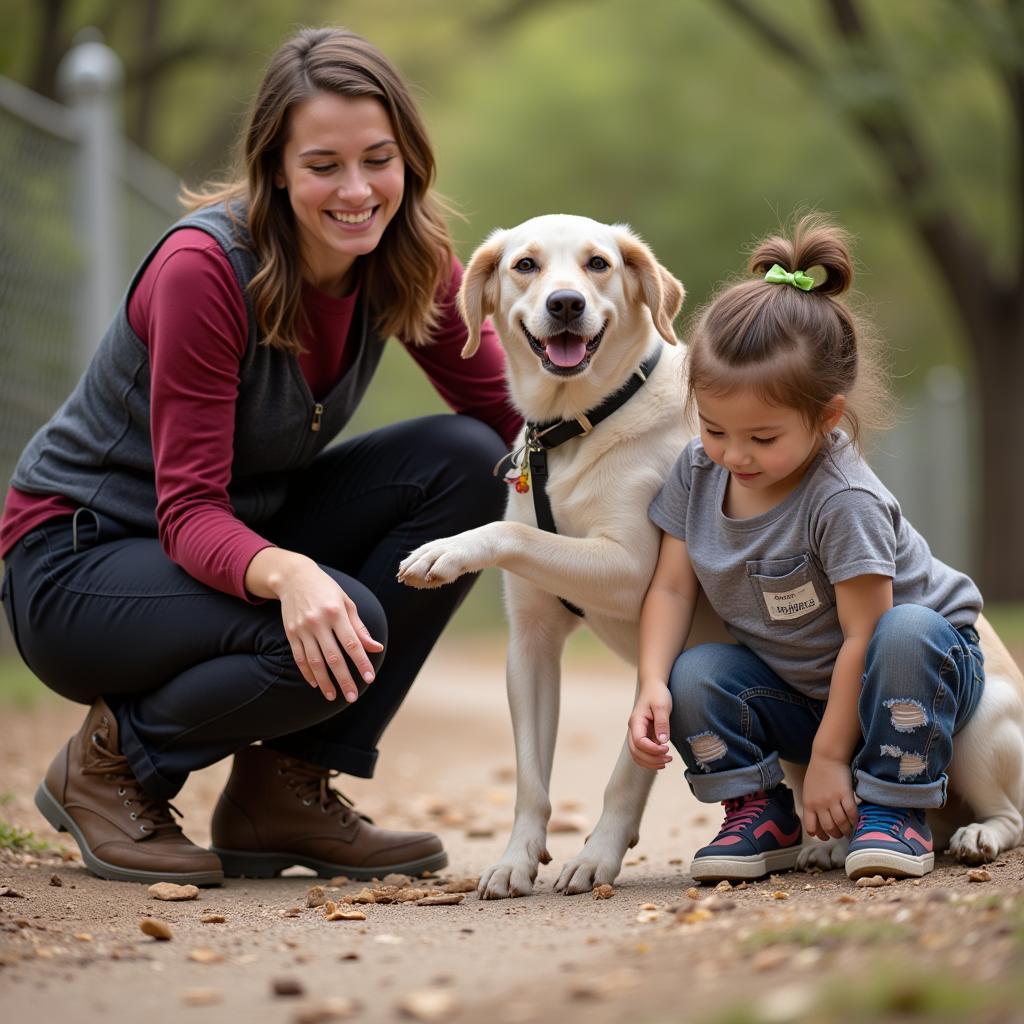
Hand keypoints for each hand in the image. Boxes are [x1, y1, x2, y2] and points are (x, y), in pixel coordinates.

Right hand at [252, 551, 383, 703]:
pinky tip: (316, 683)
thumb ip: (360, 628)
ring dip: (324, 682)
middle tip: (352, 697)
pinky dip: (307, 673)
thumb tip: (376, 648)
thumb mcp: (346, 603)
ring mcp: (303, 629)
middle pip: (333, 657)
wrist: (294, 577)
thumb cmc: (326, 589)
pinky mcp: (291, 633)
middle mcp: (318, 622)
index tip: (369, 678)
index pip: (352, 643)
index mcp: (336, 613)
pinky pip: (299, 658)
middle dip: (344, 679)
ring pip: (314, 662)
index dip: (361, 662)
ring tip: (332, 696)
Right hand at [627, 684, 672, 769]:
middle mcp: (633, 729)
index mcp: (636, 722)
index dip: (652, 750)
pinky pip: (641, 752)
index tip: (667, 749)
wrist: (653, 686)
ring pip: (636, 755)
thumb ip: (662, 724)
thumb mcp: (662, 706)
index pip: (639, 742)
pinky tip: (661, 759)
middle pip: (635, 752)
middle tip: (669, 759)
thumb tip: (662, 742)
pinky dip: (649, 759)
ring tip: (666, 761)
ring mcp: (636, 733)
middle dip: (652, 759)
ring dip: (650, 762)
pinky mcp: (642, 735)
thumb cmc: (657, 694)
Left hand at [802, 751, 858, 839]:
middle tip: (840, 834)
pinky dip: (854, 820)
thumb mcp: (808, 790)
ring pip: (841, 823)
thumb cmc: (817, 773)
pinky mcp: (845, 795)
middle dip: (835, 834)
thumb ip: (812, 805)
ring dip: (846, 830)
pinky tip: (856, 821)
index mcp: (808, 803)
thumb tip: (817, 820)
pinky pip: (851, 813)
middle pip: (829, 828)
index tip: (825, 837)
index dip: (819, 835)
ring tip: (849, 830)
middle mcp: (820, 804)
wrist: (827, 757)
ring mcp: (833, 800)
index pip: (811, 827)